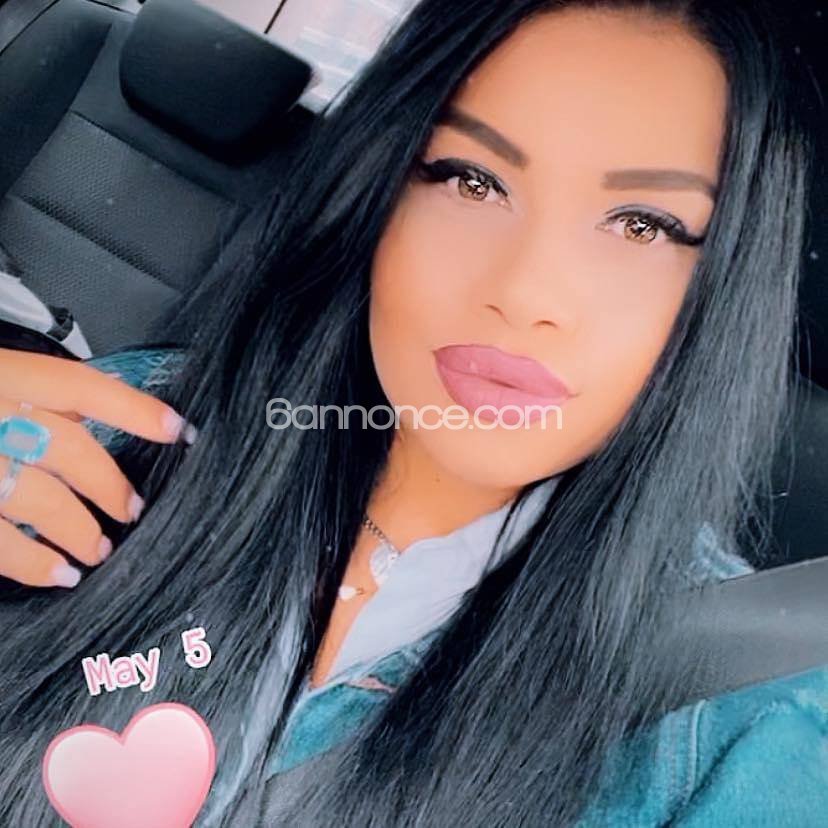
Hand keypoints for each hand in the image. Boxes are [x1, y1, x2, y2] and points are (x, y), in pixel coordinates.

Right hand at [0, 348, 192, 588]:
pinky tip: (59, 576)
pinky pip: (0, 543)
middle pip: (69, 450)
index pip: (81, 388)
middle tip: (133, 509)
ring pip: (42, 501)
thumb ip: (26, 396)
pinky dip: (34, 565)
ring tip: (99, 550)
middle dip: (109, 484)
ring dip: (80, 531)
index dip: (134, 409)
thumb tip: (83, 423)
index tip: (180, 429)